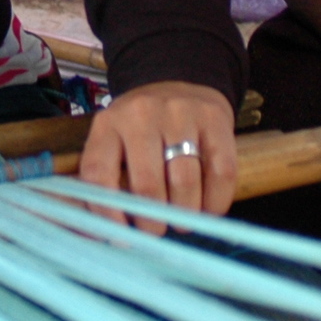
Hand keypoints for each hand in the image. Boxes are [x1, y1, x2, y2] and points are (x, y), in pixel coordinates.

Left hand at [78, 80, 238, 232]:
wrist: (179, 81)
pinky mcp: (215, 120)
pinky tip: (208, 210)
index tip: (120, 239)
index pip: (99, 175)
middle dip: (152, 221)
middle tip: (156, 232)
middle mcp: (142, 115)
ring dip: (184, 214)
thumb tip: (99, 234)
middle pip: (147, 184)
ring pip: (185, 181)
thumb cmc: (142, 126)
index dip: (108, 214)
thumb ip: (106, 179)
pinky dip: (216, 201)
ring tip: (182, 224)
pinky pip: (221, 172)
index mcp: (109, 124)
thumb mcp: (113, 139)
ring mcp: (181, 115)